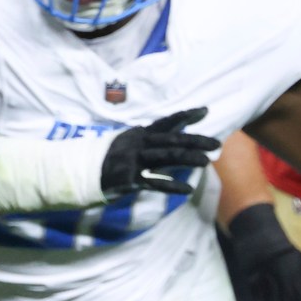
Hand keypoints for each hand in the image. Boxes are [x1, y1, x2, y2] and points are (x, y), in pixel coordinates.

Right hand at [100, 108, 221, 197]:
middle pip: (171, 140)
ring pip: (166, 158)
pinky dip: (171, 186)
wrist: (84, 173)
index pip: (166, 122)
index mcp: (140, 134)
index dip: (186, 116)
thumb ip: (151, 139)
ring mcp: (134, 161)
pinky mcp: (130, 179)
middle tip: (216, 143)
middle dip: (195, 141)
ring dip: (187, 159)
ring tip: (206, 161)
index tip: (205, 111)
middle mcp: (138, 144)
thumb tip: (176, 134)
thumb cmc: (111, 158)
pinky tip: (188, 189)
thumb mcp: (129, 141)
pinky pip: (154, 183)